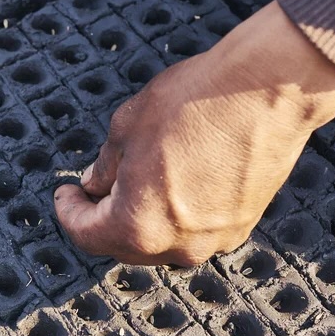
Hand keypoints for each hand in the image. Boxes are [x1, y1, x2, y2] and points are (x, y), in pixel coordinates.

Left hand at [54, 1, 334, 265]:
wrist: (269, 89)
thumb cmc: (195, 101)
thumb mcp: (127, 126)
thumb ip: (105, 166)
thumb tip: (94, 186)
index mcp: (137, 226)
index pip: (87, 235)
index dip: (69, 213)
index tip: (65, 194)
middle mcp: (177, 246)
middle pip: (124, 246)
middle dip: (104, 219)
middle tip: (94, 188)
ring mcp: (214, 240)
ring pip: (162, 241)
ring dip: (141, 219)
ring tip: (134, 181)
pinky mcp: (242, 226)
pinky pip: (195, 231)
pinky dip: (176, 215)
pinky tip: (174, 182)